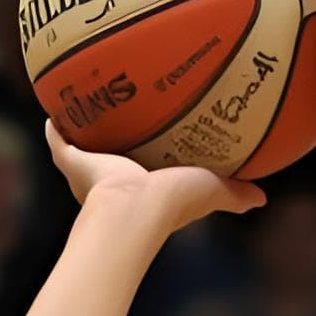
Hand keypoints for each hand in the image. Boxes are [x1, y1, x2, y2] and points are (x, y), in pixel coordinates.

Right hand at [42, 116, 263, 229]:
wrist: (130, 211)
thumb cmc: (170, 204)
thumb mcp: (209, 192)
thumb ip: (232, 193)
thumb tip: (262, 197)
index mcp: (145, 189)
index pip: (148, 170)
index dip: (151, 159)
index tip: (156, 142)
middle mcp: (115, 184)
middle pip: (113, 159)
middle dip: (114, 143)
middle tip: (119, 118)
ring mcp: (90, 175)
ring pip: (85, 150)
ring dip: (84, 131)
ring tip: (85, 103)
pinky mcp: (73, 163)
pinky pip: (60, 141)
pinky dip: (54, 127)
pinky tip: (53, 107)